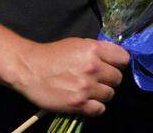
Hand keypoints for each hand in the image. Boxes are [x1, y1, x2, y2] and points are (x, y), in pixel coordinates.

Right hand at [10, 37, 129, 115]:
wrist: (29, 69)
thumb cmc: (53, 55)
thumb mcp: (78, 43)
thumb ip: (97, 50)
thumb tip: (114, 57)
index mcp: (94, 50)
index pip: (123, 59)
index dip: (119, 64)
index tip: (113, 67)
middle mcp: (93, 67)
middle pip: (118, 78)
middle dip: (110, 79)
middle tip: (99, 80)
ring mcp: (86, 86)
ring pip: (110, 94)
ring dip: (103, 94)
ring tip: (92, 91)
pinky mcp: (78, 103)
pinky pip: (100, 109)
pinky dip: (96, 107)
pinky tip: (89, 102)